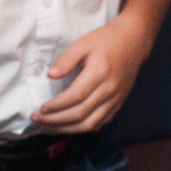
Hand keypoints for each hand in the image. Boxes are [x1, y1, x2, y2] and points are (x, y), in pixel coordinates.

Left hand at [33, 15, 156, 133]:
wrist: (133, 42)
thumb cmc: (106, 41)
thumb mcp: (83, 43)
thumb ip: (66, 59)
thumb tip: (50, 76)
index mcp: (100, 72)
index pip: (76, 96)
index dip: (57, 105)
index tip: (41, 108)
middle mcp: (109, 89)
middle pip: (81, 113)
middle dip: (56, 120)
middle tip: (38, 120)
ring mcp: (115, 99)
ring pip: (90, 124)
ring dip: (67, 129)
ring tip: (48, 127)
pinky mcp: (118, 104)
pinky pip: (100, 124)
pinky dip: (82, 129)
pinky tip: (67, 127)